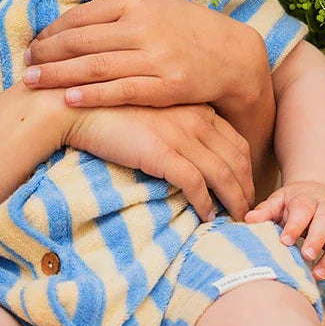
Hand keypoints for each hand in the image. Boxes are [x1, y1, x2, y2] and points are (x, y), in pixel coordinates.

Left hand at [23, 0, 259, 108]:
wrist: (235, 55)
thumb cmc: (188, 31)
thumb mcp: (155, 7)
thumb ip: (118, 10)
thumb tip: (75, 16)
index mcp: (136, 2)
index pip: (81, 16)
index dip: (52, 32)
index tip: (34, 44)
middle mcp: (143, 26)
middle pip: (81, 41)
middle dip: (46, 53)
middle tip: (24, 65)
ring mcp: (156, 56)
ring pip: (95, 66)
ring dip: (58, 74)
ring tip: (32, 82)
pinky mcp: (167, 85)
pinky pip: (121, 91)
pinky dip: (92, 95)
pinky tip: (68, 98)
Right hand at [64, 102, 253, 220]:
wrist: (76, 105)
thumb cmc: (108, 110)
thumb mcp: (152, 111)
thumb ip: (174, 125)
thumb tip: (185, 154)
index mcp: (195, 107)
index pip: (235, 141)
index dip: (246, 168)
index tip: (245, 187)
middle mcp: (195, 119)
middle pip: (237, 159)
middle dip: (247, 188)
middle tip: (248, 210)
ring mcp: (181, 135)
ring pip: (223, 174)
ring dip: (234, 201)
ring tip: (236, 220)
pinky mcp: (163, 153)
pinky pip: (196, 184)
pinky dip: (206, 203)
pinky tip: (207, 216)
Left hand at [245, 180, 324, 285]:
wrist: (321, 194)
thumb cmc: (295, 203)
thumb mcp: (278, 202)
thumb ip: (265, 211)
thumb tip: (249, 219)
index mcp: (308, 200)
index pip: (304, 209)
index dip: (296, 225)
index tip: (285, 240)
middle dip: (319, 240)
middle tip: (306, 256)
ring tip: (319, 275)